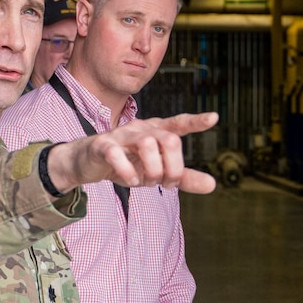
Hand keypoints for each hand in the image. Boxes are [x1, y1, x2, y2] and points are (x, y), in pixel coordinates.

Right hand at [47, 114, 218, 193]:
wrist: (88, 163)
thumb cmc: (127, 163)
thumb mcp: (158, 172)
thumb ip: (184, 177)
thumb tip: (212, 185)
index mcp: (157, 132)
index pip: (179, 124)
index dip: (196, 121)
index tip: (214, 118)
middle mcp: (142, 129)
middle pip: (169, 141)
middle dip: (173, 167)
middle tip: (167, 183)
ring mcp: (122, 135)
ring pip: (147, 145)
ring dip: (152, 171)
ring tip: (146, 182)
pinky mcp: (103, 145)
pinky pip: (117, 155)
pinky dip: (128, 172)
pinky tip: (130, 180)